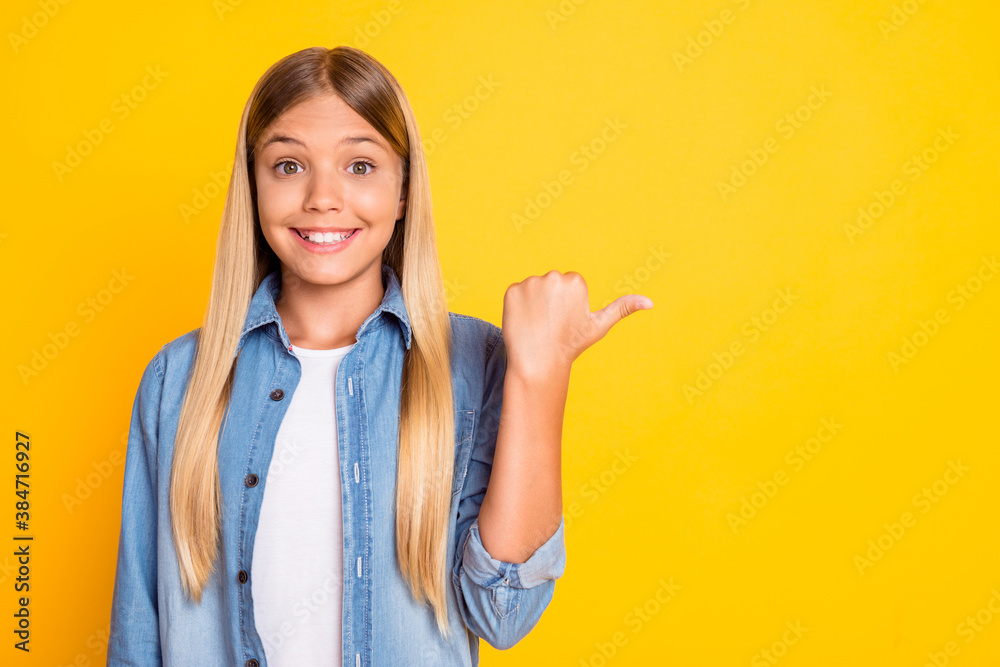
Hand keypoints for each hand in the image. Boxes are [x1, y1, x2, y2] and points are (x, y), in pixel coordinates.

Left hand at [500, 270, 652, 376]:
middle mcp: (553, 277)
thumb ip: (622, 308)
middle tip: (551, 324)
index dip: (567, 305)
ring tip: (538, 324)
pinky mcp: (511, 291)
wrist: (539, 362)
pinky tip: (524, 322)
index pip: (569, 285)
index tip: (565, 321)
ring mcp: (530, 283)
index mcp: (576, 280)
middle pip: (550, 284)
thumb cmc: (571, 345)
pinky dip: (517, 306)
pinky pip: (516, 294)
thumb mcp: (599, 326)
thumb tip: (650, 302)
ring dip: (533, 303)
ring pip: (533, 289)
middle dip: (550, 301)